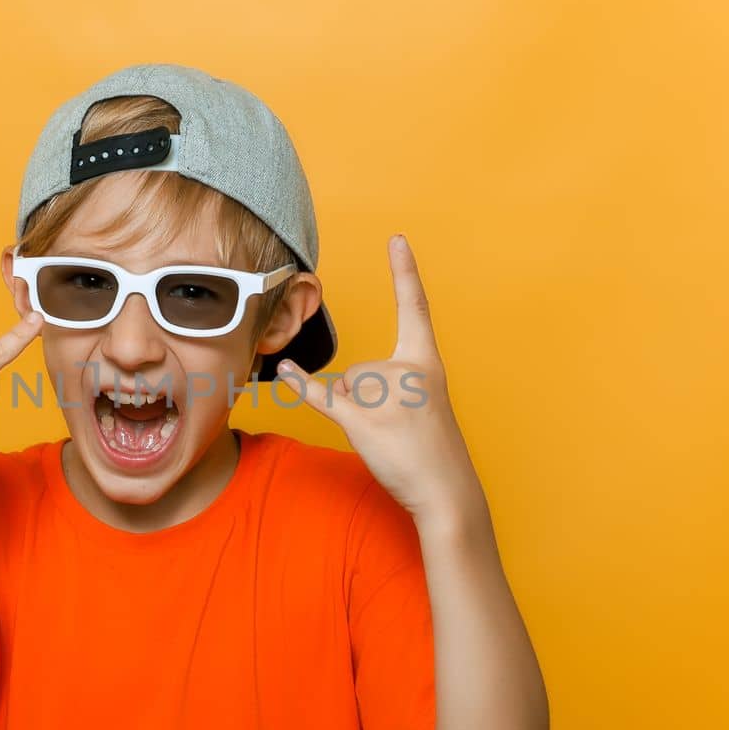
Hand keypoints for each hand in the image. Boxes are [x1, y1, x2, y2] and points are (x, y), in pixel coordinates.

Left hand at [275, 234, 474, 520]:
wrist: (445, 490)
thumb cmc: (432, 448)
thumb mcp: (421, 403)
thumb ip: (387, 382)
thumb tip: (345, 385)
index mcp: (426, 362)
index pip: (415, 309)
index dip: (405, 272)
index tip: (397, 239)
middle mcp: (406, 371)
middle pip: (359, 371)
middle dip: (365, 401)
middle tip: (398, 429)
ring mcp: (384, 396)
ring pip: (345, 390)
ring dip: (355, 414)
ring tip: (387, 438)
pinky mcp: (363, 420)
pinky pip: (323, 397)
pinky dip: (300, 386)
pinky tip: (283, 372)